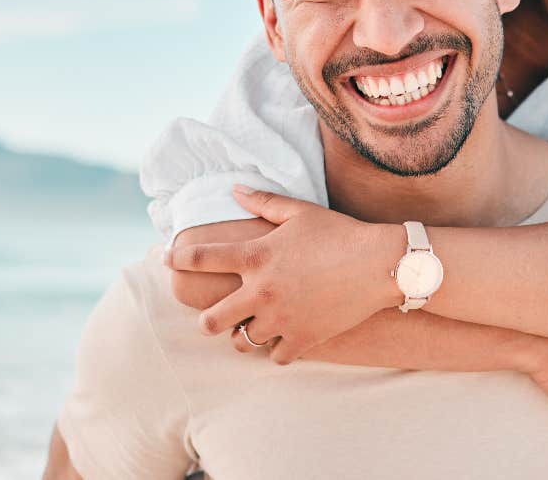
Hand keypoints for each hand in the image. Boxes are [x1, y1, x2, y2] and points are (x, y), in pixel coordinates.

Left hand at [167, 186, 400, 364]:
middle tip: (215, 316)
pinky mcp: (303, 338)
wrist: (380, 264)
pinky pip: (275, 357)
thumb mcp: (300, 212)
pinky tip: (284, 339)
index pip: (201, 258)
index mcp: (256, 257)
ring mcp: (281, 319)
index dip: (177, 258)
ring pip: (241, 344)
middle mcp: (261, 292)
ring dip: (243, 336)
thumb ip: (263, 202)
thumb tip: (234, 190)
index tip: (167, 260)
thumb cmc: (340, 232)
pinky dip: (277, 351)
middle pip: (209, 321)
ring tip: (252, 328)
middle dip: (207, 320)